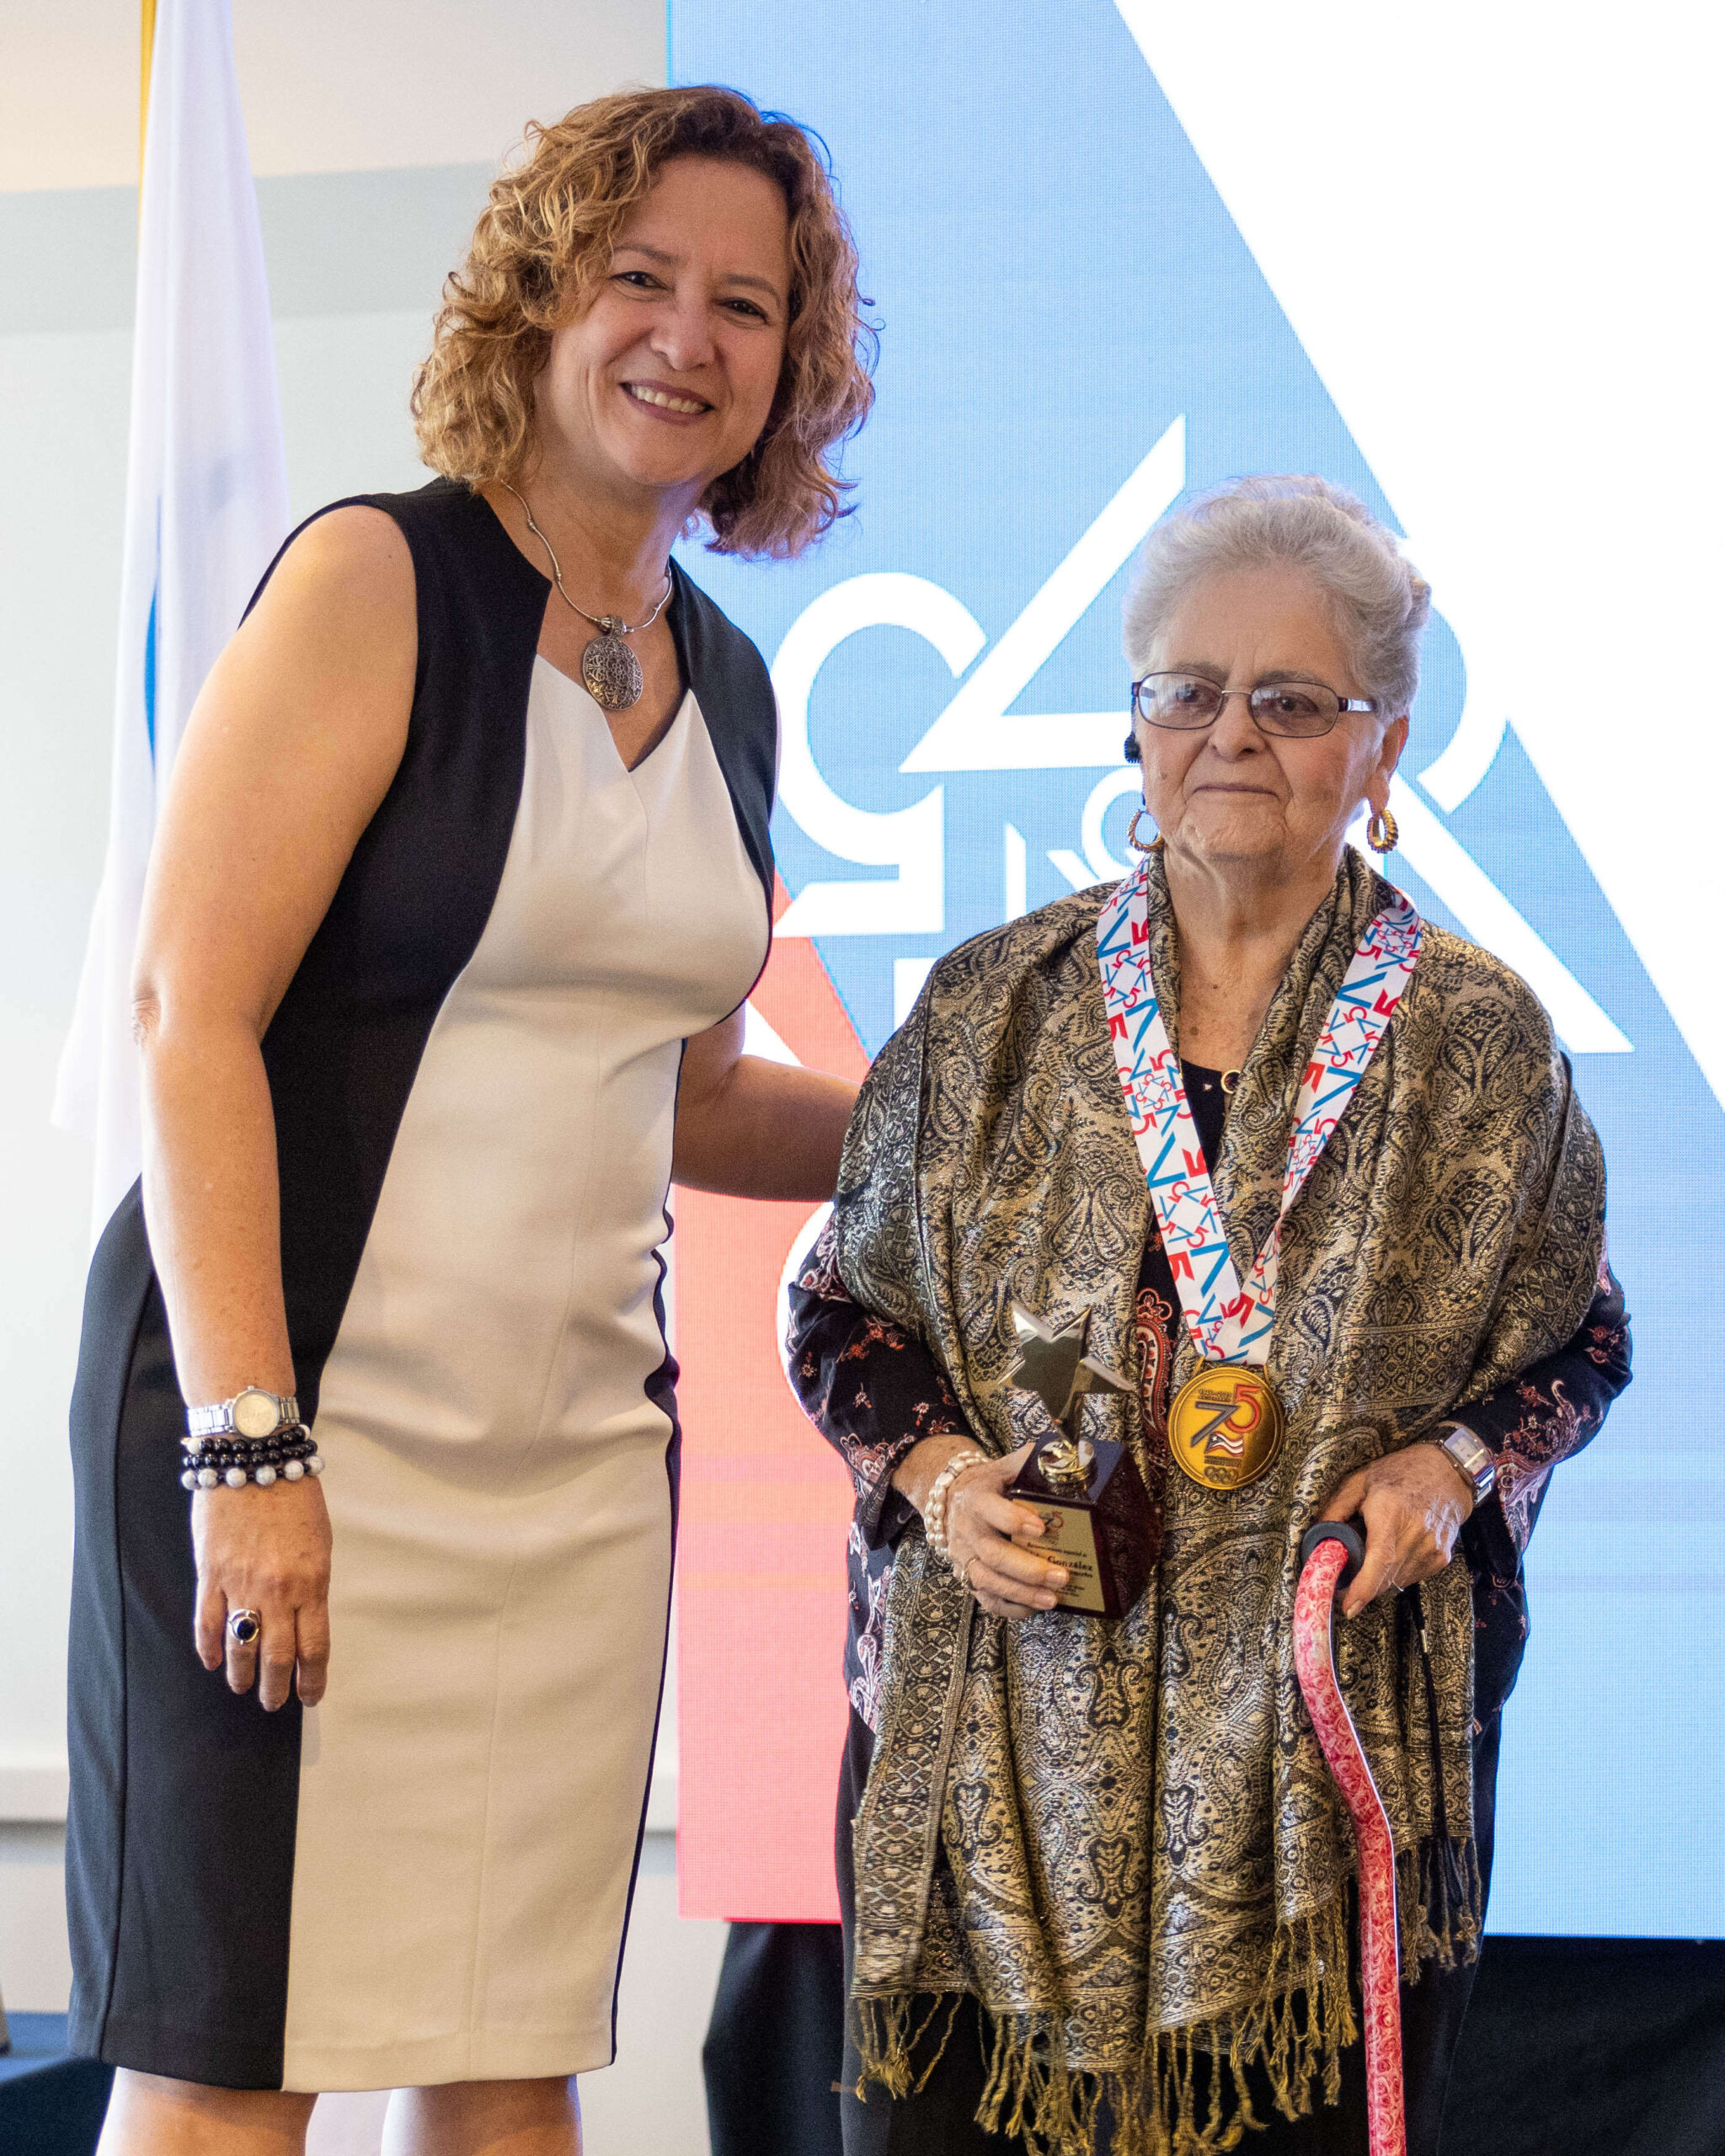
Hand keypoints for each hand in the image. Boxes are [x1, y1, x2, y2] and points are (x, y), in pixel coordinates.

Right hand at [191, 1477, 332, 1709]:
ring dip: (243, 1675)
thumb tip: (303, 1620)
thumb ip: (311, 1584)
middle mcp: (277, 1591)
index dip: (312, 1678)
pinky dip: (209, 1648)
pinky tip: (213, 1662)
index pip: (314, 1646)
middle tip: (275, 1703)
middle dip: (277, 1688)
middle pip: (277, 1656)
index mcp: (312, 1582)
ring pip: (241, 1646)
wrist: (254, 1459)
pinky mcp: (211, 1574)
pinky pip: (207, 1622)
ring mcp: (241, 1585)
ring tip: (245, 1688)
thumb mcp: (319, 1542)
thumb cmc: (294, 1497)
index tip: (312, 1695)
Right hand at [893, 1436, 1068, 1619]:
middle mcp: (967, 1530)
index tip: (1042, 1528)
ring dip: (1021, 1593)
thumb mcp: (1001, 1467)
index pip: (991, 1510)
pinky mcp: (965, 1575)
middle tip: (1061, 1575)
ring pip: (987, 1581)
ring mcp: (964, 1556)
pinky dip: (1008, 1608)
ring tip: (1052, 1599)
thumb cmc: (986, 1484)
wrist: (945, 1497)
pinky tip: (1033, 1608)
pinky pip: (984, 1598)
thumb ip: (1028, 1462)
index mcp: (976, 1499)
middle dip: (1027, 1568)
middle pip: (992, 1554)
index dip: (1014, 1520)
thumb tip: (1063, 1457)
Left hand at [1319, 1441, 1473, 1619]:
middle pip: (1384, 1578)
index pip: (1379, 1560)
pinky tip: (1395, 1548)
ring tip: (1375, 1550)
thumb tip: (1318, 1537)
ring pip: (1396, 1581)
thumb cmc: (1400, 1473)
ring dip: (1379, 1576)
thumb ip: (1336, 1509)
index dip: (1363, 1588)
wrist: (1448, 1474)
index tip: (1348, 1607)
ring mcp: (1431, 1549)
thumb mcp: (1361, 1481)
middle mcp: (1415, 1535)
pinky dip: (1396, 1570)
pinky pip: (1410, 1576)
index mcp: (1391, 1514)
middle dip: (1362, 1585)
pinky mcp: (1441, 1558)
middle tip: (1346, 1576)